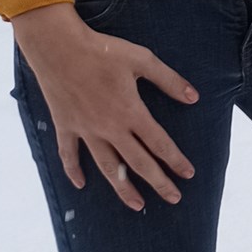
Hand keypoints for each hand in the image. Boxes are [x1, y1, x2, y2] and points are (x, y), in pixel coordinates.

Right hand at [12, 5, 198, 209]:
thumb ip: (168, 80)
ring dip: (123, 188)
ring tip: (137, 204)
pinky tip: (81, 184)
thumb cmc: (102, 50)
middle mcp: (110, 127)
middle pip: (138, 163)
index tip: (188, 175)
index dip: (175, 160)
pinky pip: (69, 154)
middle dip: (158, 182)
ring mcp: (86, 130)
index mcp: (130, 112)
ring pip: (107, 167)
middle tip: (174, 198)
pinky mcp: (66, 126)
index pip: (159, 143)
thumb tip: (193, 97)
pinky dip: (74, 171)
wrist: (58, 46)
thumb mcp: (141, 59)